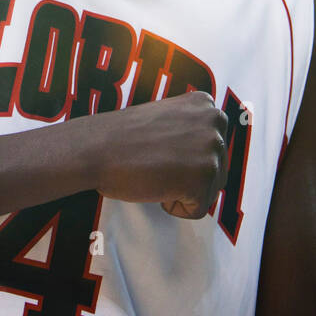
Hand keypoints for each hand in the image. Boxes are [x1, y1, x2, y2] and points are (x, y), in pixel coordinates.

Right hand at [89, 90, 228, 219]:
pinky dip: (175, 207)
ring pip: (208, 192)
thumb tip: (207, 152)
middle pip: (216, 171)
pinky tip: (156, 186)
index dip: (185, 158)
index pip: (213, 147)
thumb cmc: (125, 137)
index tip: (161, 149)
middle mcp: (215, 121)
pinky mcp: (202, 178)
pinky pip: (197, 211)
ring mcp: (211, 149)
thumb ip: (193, 127)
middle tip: (157, 162)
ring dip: (182, 192)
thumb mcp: (169, 117)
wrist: (98, 147)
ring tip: (157, 172)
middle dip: (189, 178)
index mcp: (205, 104)